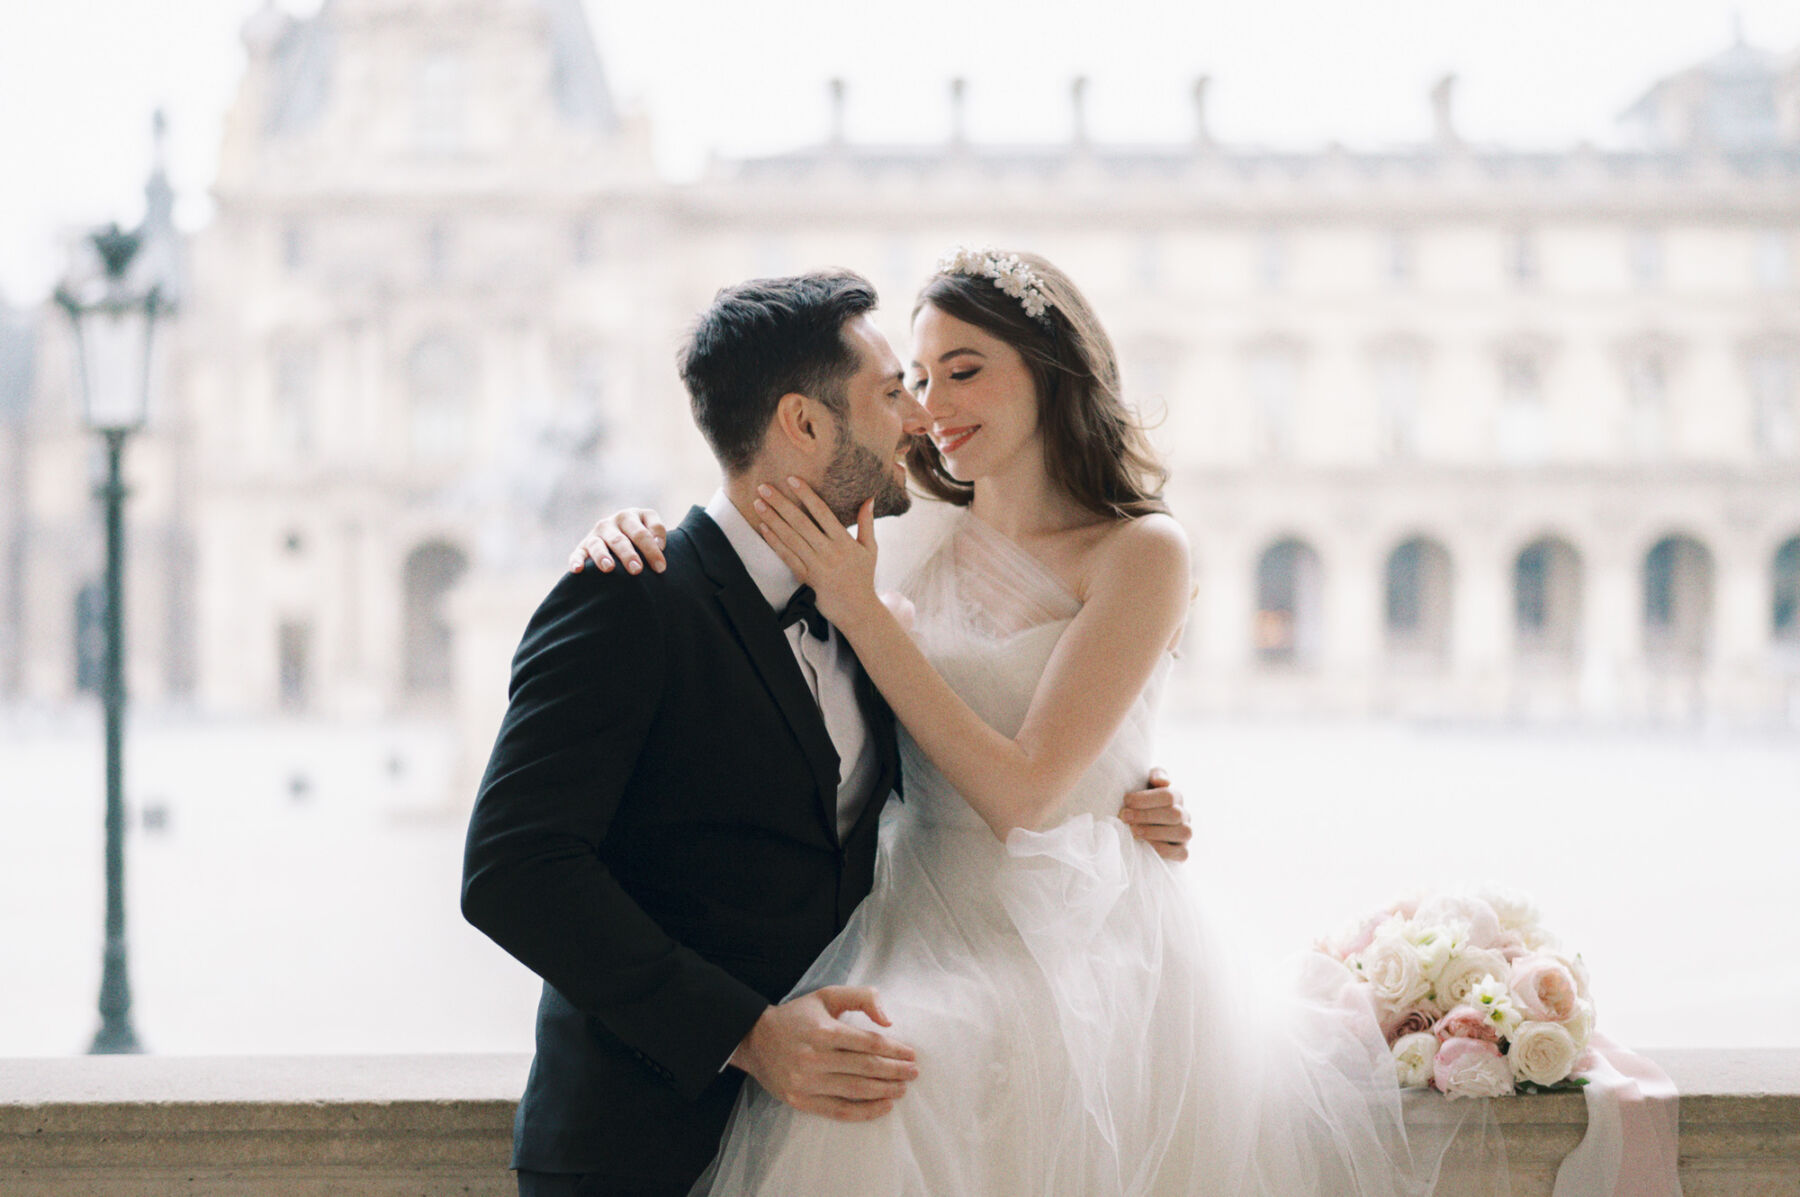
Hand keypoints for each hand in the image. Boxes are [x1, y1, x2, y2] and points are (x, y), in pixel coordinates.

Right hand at [568, 508, 667, 575]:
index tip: (661, 567)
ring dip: (603, 556)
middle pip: (620, 539)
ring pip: (597, 545)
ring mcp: (596, 534)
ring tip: (609, 568)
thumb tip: (658, 545)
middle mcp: (611, 522)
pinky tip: (577, 570)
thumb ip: (657, 532)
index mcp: (631, 516)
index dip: (652, 549)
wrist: (622, 536)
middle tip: (637, 570)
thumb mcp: (652, 529)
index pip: (642, 532)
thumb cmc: (642, 538)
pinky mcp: (583, 547)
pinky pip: (578, 554)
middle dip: (629, 554)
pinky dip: (576, 561)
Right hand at [727, 986, 918, 1120]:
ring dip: (885, 1091)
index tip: (911, 1053)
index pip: (869, 1043)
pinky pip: (840, 1111)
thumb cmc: (797, 1016)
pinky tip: (884, 1106)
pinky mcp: (801, 1101)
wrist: (755, 1040)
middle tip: (913, 1072)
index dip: (895, 1050)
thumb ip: (862, 998)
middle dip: (895, 1071)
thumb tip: (888, 1020)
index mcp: (823, 1031)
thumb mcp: (827, 996)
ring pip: (857, 1090)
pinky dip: (865, 1111)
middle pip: (867, 1068)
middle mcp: (815, 1058)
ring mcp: (807, 1083)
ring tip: (902, 1088)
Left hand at [753, 479, 881, 628]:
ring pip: (791, 539)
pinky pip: (787, 557)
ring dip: (773, 520)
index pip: (823, 512)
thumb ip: (867, 523)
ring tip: (758, 504)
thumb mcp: (870, 549)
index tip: (792, 479)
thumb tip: (869, 499)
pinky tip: (763, 528)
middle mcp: (830, 552)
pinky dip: (774, 542)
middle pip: (801, 523)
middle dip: (781, 503)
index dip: (806, 495)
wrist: (858, 610)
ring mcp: (817, 566)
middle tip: (764, 487)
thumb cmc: (863, 576)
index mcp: (845, 541)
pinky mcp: (806, 579)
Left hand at [1118, 768, 1191, 862]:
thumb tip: (1163, 782)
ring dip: (1155, 832)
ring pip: (1181, 832)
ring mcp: (1185, 833)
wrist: (1138, 825)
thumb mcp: (1145, 783)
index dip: (1146, 799)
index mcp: (1176, 796)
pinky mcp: (1182, 851)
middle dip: (1146, 816)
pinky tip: (1146, 845)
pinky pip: (1181, 853)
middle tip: (1124, 816)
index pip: (1168, 796)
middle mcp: (1184, 814)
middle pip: (1173, 814)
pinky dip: (1164, 849)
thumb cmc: (1139, 801)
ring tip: (1133, 831)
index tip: (1126, 801)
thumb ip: (1155, 776)